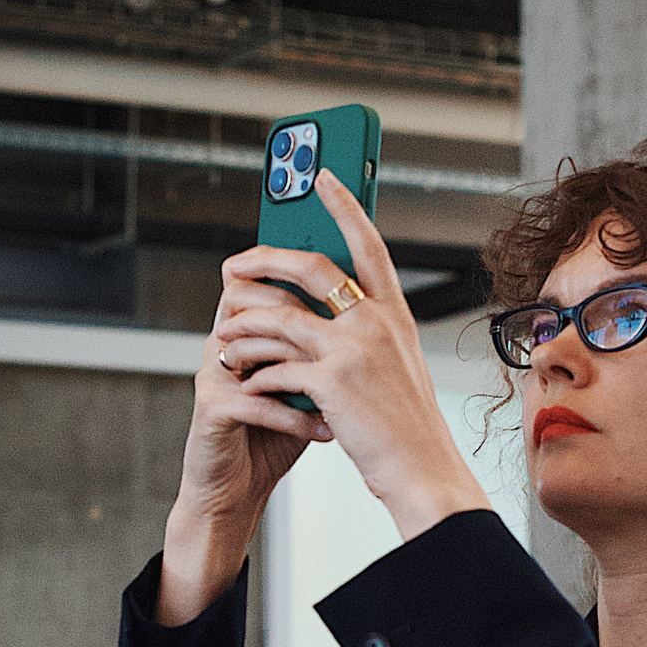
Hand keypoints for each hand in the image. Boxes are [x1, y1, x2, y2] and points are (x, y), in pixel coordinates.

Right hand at [156, 300, 324, 625]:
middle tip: (344, 330)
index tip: (341, 277)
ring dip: (303, 364)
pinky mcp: (211, 408)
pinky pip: (257, 401)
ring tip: (338, 384)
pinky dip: (295, 418)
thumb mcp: (302, 386)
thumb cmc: (270, 436)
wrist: (235, 490)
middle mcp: (223, 344)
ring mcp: (214, 374)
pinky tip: (324, 430)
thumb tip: (367, 323)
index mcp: (244, 332)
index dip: (294, 271)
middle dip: (301, 312)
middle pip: (253, 300)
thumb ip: (320, 353)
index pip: (262, 281)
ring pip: (255, 343)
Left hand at [213, 170, 491, 541]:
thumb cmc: (407, 427)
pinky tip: (246, 384)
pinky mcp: (332, 381)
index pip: (368, 243)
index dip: (344, 204)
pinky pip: (276, 366)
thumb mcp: (397, 367)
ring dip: (244, 325)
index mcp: (394, 314)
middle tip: (235, 265)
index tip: (322, 176)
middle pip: (312, 266)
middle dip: (265, 259)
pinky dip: (256, 375)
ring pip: (281, 317)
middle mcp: (376, 321)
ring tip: (223, 334)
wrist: (423, 470)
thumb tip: (327, 315)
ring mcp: (354, 348)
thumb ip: (368, 334)